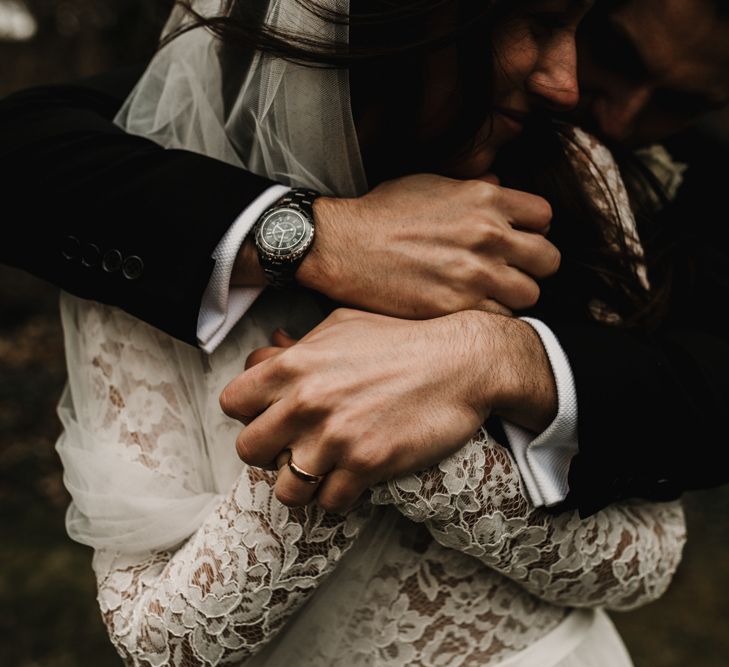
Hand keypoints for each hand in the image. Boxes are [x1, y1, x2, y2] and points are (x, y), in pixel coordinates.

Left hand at [220, 308, 556, 512]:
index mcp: (293, 365)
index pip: (231, 403)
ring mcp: (336, 437)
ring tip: (321, 471)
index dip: (248, 413)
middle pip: (248, 451)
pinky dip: (340, 495)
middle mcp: (306, 402)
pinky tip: (354, 477)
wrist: (460, 362)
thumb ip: (296, 348)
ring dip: (301, 484)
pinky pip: (331, 502)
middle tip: (292, 447)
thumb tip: (264, 353)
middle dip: (268, 453)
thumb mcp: (340, 327)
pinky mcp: (368, 464)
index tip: (269, 417)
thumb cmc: (399, 340)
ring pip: (286, 489)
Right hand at [296, 174, 558, 316]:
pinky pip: (500, 319)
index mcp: (485, 200)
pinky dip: (490, 316)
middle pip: (548, 260)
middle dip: (533, 267)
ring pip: (529, 294)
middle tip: (511, 272)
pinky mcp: (454, 306)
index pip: (544, 218)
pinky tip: (469, 308)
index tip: (518, 242)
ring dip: (514, 295)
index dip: (534, 231)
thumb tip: (500, 185)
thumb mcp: (431, 183)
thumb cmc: (382, 212)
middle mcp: (487, 235)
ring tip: (490, 294)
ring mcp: (473, 273)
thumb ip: (474, 188)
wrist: (342, 244)